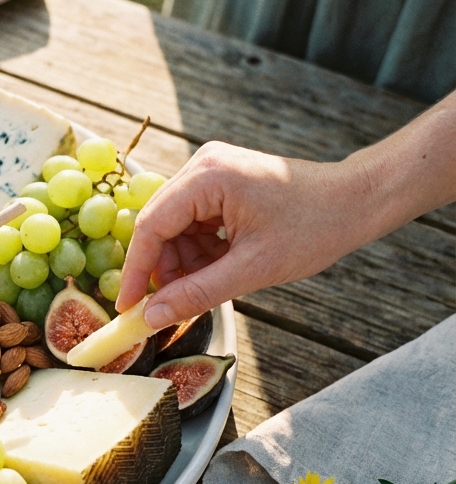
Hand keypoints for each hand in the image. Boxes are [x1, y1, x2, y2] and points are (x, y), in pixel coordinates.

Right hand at [115, 143, 380, 330]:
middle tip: (165, 307)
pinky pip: (191, 222)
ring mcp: (209, 172)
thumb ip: (197, 293)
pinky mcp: (219, 183)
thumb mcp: (252, 269)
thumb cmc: (314, 228)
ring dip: (182, 263)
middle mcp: (201, 166)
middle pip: (158, 225)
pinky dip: (197, 252)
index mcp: (207, 177)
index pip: (152, 226)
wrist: (356, 201)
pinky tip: (214, 270)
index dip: (136, 270)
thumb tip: (151, 317)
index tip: (127, 307)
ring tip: (202, 288)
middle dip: (162, 269)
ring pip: (173, 227)